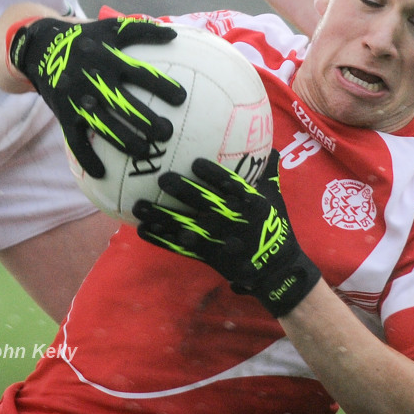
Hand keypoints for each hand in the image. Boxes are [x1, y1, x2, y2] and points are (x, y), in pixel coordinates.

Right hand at [8, 16, 184, 177]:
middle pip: (124, 104)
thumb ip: (140, 29)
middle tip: (167, 133)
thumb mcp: (109, 28)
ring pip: (104, 126)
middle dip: (147, 120)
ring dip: (126, 142)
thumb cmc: (86, 40)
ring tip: (146, 152)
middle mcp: (93, 79)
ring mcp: (77, 98)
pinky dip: (87, 158)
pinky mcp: (64, 114)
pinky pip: (75, 141)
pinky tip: (102, 174)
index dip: (161, 85)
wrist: (42, 49)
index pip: (140, 73)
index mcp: (108, 58)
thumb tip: (173, 33)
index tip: (181, 98)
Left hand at [133, 149, 320, 317]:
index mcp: (249, 203)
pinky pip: (179, 246)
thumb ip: (269, 171)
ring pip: (184, 226)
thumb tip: (273, 144)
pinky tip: (142, 229)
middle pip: (202, 203)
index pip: (229, 185)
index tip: (195, 161)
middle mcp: (231, 220)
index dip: (213, 174)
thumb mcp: (274, 197)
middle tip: (162, 178)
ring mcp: (216, 240)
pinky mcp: (206, 255)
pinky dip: (160, 238)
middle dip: (182, 190)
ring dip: (161, 216)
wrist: (275, 269)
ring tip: (139, 205)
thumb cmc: (273, 227)